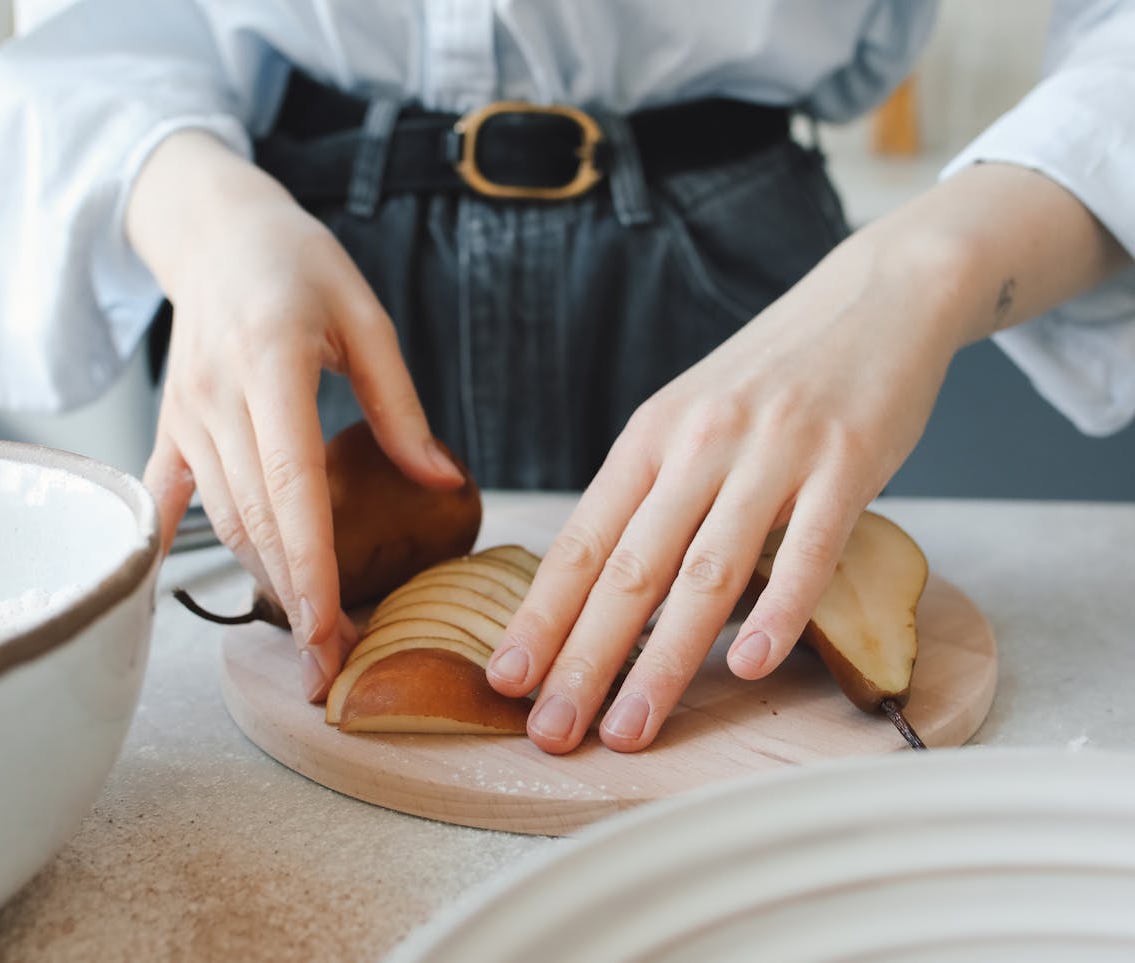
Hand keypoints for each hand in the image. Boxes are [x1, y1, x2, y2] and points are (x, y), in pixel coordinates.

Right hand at [128, 132, 463, 699]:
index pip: (291, 483)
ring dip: (263, 583)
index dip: (310, 564)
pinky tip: (198, 599)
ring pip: (223, 520)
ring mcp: (185, 414)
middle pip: (255, 520)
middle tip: (330, 667)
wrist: (216, 233)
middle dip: (294, 600)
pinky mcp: (170, 426)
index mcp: (272, 362)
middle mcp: (217, 396)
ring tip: (307, 636)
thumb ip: (400, 406)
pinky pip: (169, 500)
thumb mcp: (366, 317)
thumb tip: (443, 482)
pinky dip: (180, 551)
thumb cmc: (300, 266)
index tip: (331, 630)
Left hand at [486, 162, 1127, 753]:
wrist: (873, 298)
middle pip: (629, 568)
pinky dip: (777, 610)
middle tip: (550, 731)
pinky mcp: (847, 461)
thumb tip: (602, 587)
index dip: (542, 616)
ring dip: (662, 660)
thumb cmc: (770, 377)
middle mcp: (699, 443)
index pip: (582, 542)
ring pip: (706, 571)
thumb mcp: (690, 419)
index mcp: (650, 437)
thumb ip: (650, 496)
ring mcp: (773, 452)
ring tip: (629, 728)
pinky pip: (809, 548)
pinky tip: (748, 666)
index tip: (506, 680)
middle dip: (583, 658)